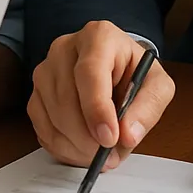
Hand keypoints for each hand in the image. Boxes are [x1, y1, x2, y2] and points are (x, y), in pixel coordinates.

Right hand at [28, 20, 174, 168]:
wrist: (115, 68)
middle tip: (110, 155)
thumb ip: (149, 106)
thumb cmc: (133, 72)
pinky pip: (42, 128)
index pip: (90, 72)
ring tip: (101, 152)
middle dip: (88, 137)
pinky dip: (62, 147)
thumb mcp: (157, 84)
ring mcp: (45, 70)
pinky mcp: (36, 93)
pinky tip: (82, 149)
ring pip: (52, 116)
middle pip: (66, 98)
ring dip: (77, 145)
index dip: (97, 108)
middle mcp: (65, 48)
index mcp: (98, 37)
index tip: (109, 138)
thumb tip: (127, 134)